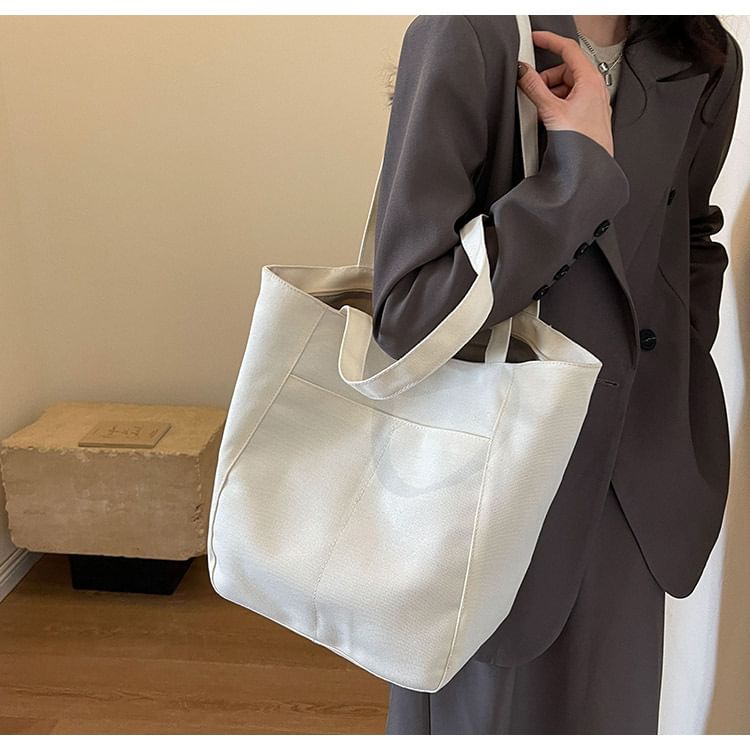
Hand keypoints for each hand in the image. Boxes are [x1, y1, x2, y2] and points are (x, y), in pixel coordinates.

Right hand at [517, 30, 615, 157]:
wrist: (590, 168)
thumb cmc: (581, 143)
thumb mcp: (551, 111)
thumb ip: (534, 88)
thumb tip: (523, 73)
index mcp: (589, 80)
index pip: (568, 49)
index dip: (550, 41)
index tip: (536, 38)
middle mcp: (595, 89)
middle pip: (565, 71)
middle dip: (547, 79)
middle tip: (533, 89)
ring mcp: (593, 103)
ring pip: (567, 87)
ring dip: (551, 95)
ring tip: (542, 111)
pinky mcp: (588, 117)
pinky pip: (570, 102)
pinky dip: (557, 106)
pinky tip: (550, 120)